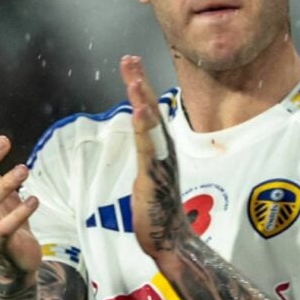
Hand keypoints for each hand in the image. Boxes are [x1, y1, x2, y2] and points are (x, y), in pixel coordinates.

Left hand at [119, 56, 189, 260]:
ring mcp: (160, 163)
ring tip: (134, 77)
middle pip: (150, 111)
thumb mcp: (149, 178)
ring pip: (150, 126)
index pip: (148, 113)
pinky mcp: (154, 176)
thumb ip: (147, 159)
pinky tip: (140, 110)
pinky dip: (145, 128)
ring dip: (143, 99)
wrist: (170, 241)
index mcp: (159, 150)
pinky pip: (149, 148)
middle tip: (130, 58)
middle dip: (140, 83)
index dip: (140, 88)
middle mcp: (163, 152)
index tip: (131, 65)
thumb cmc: (158, 212)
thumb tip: (143, 146)